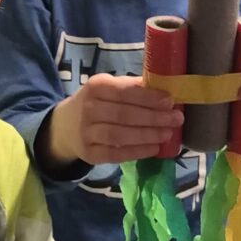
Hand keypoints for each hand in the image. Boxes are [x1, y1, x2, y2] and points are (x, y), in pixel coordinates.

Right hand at [39, 74, 182, 168]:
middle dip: (154, 117)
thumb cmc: (95, 104)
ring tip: (167, 134)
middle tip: (176, 119)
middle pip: (124, 114)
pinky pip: (115, 154)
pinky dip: (136, 152)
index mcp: (95, 87)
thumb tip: (165, 88)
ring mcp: (87, 133)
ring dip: (147, 135)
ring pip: (120, 135)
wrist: (64, 127)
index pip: (124, 92)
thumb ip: (131, 88)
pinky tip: (154, 149)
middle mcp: (88, 109)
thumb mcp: (107, 89)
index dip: (148, 97)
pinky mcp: (89, 153)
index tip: (169, 100)